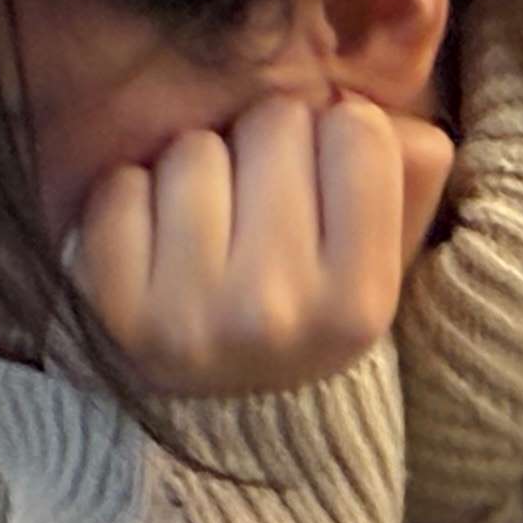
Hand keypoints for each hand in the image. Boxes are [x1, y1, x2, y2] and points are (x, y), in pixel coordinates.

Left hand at [69, 93, 456, 399]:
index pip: (357, 131)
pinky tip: (158, 243)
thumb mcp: (380, 257)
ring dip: (200, 168)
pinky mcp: (115, 310)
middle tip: (264, 200)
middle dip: (269, 144)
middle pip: (274, 124)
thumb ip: (406, 173)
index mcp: (358, 304)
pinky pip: (119, 188)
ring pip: (194, 149)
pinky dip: (134, 199)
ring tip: (212, 223)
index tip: (328, 175)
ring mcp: (188, 316)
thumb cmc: (310, 306)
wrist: (226, 417)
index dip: (340, 135)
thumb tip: (365, 104)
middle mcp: (275, 314)